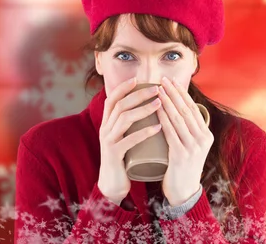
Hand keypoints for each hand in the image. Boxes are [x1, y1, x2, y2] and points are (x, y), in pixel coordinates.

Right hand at [97, 77, 163, 204]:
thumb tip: (151, 105)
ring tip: (160, 104)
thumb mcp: (126, 136)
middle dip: (139, 94)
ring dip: (143, 109)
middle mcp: (105, 129)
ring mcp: (108, 142)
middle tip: (157, 89)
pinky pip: (129, 140)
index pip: (112, 99)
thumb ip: (132, 123)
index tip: (138, 79)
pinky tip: (157, 127)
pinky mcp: (114, 155)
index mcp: (107, 123)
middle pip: (120, 105)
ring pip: (124, 119)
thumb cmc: (124, 158)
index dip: (123, 88)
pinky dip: (144, 132)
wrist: (113, 184)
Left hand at [157, 76, 213, 205]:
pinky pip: (171, 133)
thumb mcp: (191, 147)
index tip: (172, 81)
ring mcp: (193, 148)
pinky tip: (156, 110)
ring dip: (167, 102)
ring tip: (157, 90)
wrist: (183, 192)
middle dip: (174, 93)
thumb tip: (177, 111)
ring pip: (179, 119)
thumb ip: (187, 131)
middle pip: (187, 111)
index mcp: (206, 135)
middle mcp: (203, 140)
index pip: (194, 109)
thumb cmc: (182, 167)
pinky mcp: (181, 155)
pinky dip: (163, 119)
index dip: (182, 93)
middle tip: (163, 80)